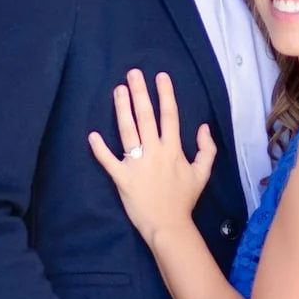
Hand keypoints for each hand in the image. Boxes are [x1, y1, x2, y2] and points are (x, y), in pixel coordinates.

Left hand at [87, 70, 216, 246]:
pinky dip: (99, 149)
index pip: (169, 116)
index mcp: (173, 149)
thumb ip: (206, 149)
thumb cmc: (184, 199)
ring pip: (127, 131)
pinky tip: (92, 135)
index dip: (165, 94)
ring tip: (118, 90)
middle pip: (146, 117)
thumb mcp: (202, 173)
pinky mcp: (121, 178)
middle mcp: (154, 152)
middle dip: (140, 93)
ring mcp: (136, 164)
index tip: (160, 77)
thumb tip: (203, 127)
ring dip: (122, 109)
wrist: (168, 225)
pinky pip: (108, 161)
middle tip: (133, 73)